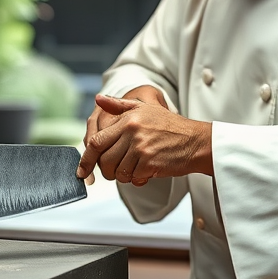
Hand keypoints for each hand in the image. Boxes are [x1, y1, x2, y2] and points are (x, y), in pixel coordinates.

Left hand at [79, 95, 211, 185]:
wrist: (196, 141)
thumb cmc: (170, 126)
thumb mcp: (144, 109)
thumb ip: (119, 105)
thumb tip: (98, 99)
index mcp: (127, 119)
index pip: (96, 141)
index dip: (86, 159)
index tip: (81, 171)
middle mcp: (132, 132)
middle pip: (104, 160)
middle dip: (106, 171)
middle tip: (115, 171)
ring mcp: (141, 148)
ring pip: (118, 171)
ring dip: (124, 175)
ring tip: (135, 168)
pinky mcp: (150, 163)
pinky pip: (133, 178)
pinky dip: (137, 179)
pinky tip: (147, 172)